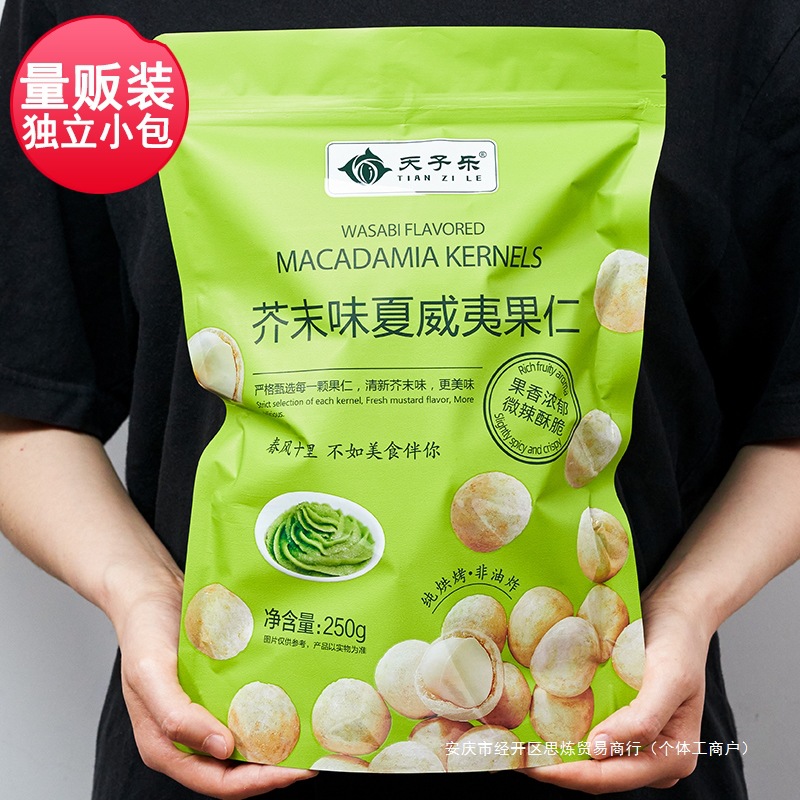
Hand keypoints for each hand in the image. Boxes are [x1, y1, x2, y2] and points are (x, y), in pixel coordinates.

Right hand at [116, 576, 314, 799]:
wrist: (151, 592)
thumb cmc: (144, 631)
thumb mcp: (150, 673)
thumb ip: (176, 717)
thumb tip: (221, 749)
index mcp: (165, 745)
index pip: (218, 782)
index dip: (258, 782)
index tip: (295, 771)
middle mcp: (187, 737)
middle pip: (237, 770)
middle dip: (276, 768)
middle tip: (315, 753)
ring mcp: (203, 715)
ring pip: (245, 743)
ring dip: (276, 743)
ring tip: (312, 733)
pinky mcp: (216, 692)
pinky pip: (246, 711)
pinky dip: (269, 713)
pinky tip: (294, 702)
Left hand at [520, 590, 710, 793]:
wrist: (678, 613)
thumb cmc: (678, 642)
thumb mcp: (669, 677)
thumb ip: (642, 719)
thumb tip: (599, 750)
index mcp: (672, 756)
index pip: (612, 776)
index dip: (570, 774)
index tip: (535, 767)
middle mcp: (655, 759)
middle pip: (599, 775)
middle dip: (557, 769)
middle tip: (515, 758)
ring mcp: (639, 744)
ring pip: (592, 760)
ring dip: (558, 755)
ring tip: (519, 747)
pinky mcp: (624, 724)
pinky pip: (592, 737)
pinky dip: (566, 734)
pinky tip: (538, 726)